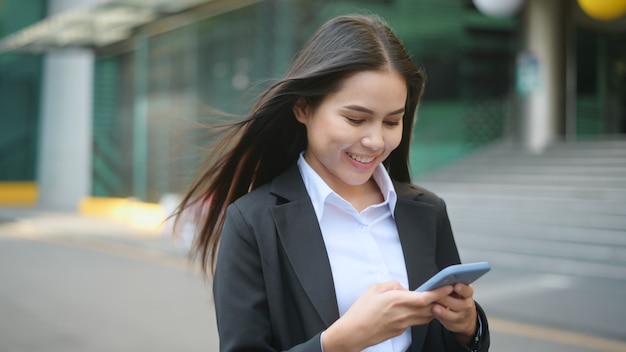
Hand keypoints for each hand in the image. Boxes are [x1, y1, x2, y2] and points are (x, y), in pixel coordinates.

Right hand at [322, 281, 453, 351]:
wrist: (354, 332)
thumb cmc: (361, 311)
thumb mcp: (374, 289)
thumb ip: (392, 285)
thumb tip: (403, 288)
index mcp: (397, 300)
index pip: (425, 297)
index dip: (439, 292)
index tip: (448, 287)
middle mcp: (403, 314)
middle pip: (430, 308)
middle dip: (440, 300)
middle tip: (446, 292)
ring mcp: (403, 324)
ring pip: (426, 317)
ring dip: (432, 309)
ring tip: (435, 301)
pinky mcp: (401, 331)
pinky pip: (416, 322)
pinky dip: (421, 315)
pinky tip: (417, 310)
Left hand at [432, 283, 477, 344]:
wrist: (465, 318)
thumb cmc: (457, 299)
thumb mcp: (459, 291)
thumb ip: (451, 286)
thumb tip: (440, 280)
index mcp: (467, 293)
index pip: (467, 291)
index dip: (462, 289)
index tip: (456, 286)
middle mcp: (466, 305)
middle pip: (459, 304)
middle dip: (447, 299)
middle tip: (438, 296)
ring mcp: (461, 316)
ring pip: (453, 315)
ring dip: (443, 311)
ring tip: (434, 307)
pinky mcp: (454, 324)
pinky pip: (446, 321)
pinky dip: (439, 317)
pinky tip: (433, 313)